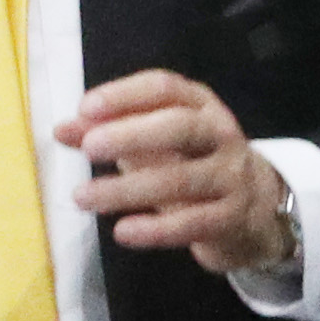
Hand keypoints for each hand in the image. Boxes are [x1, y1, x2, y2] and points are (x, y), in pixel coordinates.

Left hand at [65, 72, 291, 271]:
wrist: (258, 208)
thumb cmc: (193, 164)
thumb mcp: (154, 143)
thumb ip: (108, 133)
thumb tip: (61, 130)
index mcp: (200, 105)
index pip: (164, 88)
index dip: (125, 95)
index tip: (85, 108)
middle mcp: (221, 134)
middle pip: (180, 127)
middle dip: (132, 135)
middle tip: (89, 148)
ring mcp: (231, 176)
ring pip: (181, 180)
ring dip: (128, 189)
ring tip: (83, 197)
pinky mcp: (233, 218)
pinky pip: (193, 223)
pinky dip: (156, 229)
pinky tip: (123, 232)